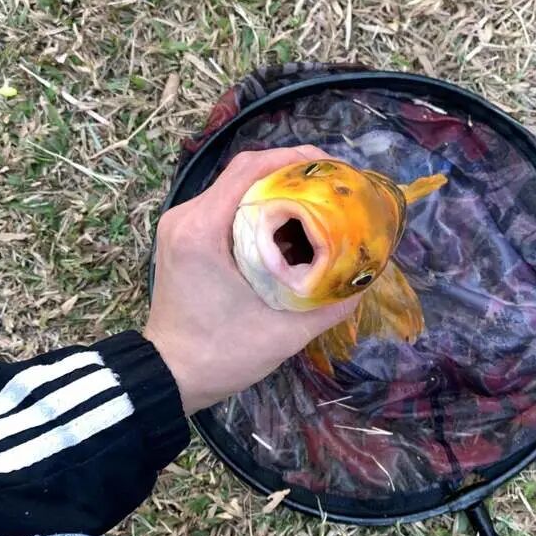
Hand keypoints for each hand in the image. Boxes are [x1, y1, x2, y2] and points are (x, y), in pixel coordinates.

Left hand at [144, 147, 360, 414]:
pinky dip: (256, 206)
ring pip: (233, 187)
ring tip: (315, 201)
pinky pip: (223, 205)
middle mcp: (186, 217)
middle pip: (243, 173)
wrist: (169, 376)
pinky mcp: (182, 236)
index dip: (294, 159)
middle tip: (331, 186)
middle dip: (290, 171)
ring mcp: (180, 224)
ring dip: (273, 188)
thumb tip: (367, 277)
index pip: (249, 170)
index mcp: (203, 230)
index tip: (332, 168)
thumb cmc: (221, 355)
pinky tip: (286, 222)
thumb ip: (330, 304)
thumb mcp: (284, 333)